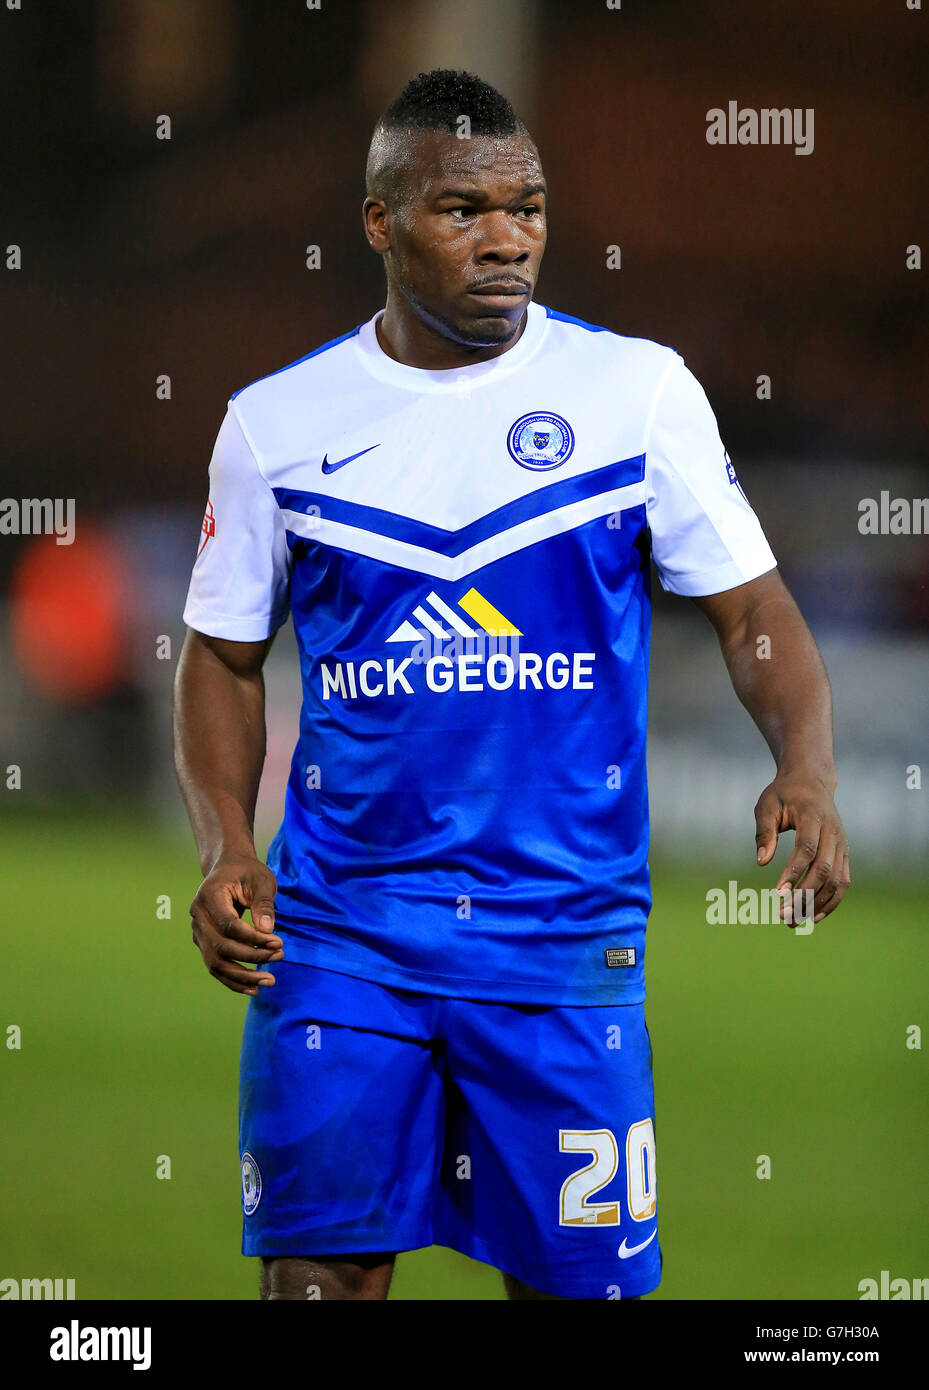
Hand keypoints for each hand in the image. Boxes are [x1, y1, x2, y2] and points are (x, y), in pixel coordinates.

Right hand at [189, 854, 283, 993]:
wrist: (228, 869)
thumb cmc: (247, 873)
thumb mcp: (262, 880)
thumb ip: (264, 903)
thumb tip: (268, 931)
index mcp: (209, 896)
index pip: (229, 925)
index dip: (253, 938)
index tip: (278, 942)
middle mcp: (197, 916)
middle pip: (220, 947)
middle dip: (252, 957)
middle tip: (279, 956)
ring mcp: (197, 932)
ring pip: (215, 963)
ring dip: (243, 976)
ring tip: (270, 980)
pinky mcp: (203, 943)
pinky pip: (215, 967)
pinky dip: (233, 980)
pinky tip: (254, 988)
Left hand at [754, 773, 850, 923]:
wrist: (812, 781)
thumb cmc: (784, 794)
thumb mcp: (767, 805)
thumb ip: (764, 832)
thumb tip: (761, 862)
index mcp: (813, 816)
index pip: (806, 848)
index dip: (793, 872)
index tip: (777, 893)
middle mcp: (833, 831)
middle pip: (823, 869)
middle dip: (804, 895)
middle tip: (782, 915)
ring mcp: (842, 844)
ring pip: (835, 880)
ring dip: (816, 904)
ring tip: (793, 921)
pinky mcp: (844, 854)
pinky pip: (842, 882)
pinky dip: (831, 902)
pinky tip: (813, 917)